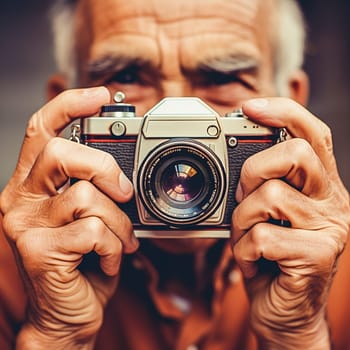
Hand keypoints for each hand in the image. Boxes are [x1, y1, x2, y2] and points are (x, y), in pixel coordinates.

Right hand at [0, 87, 138, 348]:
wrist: (67, 313)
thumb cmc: (83, 261)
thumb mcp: (88, 217)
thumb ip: (94, 188)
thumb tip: (123, 168)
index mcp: (32, 185)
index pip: (41, 129)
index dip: (69, 105)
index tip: (101, 95)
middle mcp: (20, 199)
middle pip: (60, 153)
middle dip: (105, 168)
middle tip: (124, 192)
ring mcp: (26, 226)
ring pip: (86, 198)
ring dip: (119, 222)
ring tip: (121, 241)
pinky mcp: (39, 253)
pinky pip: (94, 233)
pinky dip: (114, 247)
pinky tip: (109, 259)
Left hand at [231, 98, 349, 348]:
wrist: (283, 310)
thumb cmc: (270, 256)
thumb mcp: (264, 214)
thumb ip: (261, 185)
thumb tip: (239, 158)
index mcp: (319, 187)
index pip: (313, 133)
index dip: (284, 112)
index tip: (251, 106)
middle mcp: (332, 202)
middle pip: (295, 153)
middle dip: (254, 170)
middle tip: (244, 193)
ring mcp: (329, 229)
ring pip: (268, 197)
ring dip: (243, 220)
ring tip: (249, 237)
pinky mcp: (318, 256)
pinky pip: (262, 237)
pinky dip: (245, 250)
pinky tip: (256, 261)